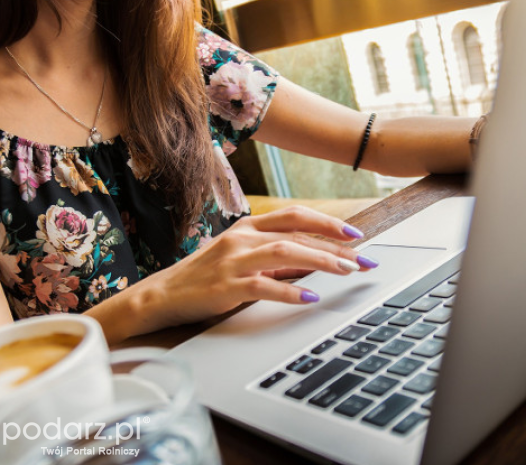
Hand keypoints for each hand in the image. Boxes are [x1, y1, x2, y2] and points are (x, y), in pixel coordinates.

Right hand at [134, 206, 379, 327]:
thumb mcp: (242, 260)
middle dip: (335, 246)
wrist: (162, 295)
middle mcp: (242, 238)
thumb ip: (275, 258)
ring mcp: (233, 261)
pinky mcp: (226, 286)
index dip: (327, 223)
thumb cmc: (205, 278)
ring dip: (320, 261)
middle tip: (363, 260)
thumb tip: (315, 262)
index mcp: (248, 227)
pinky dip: (290, 290)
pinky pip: (264, 285)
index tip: (355, 235)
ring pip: (285, 252)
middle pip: (297, 233)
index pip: (295, 216)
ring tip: (346, 272)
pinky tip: (309, 297)